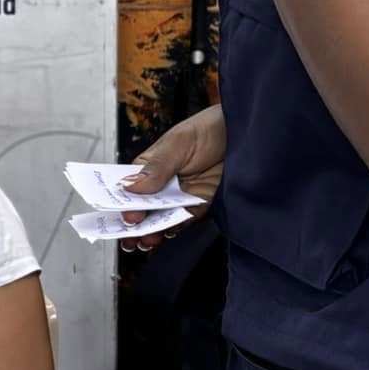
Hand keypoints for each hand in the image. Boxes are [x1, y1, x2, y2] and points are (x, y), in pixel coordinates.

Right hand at [121, 104, 225, 252]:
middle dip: (135, 224)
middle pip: (144, 207)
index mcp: (150, 166)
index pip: (130, 188)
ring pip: (162, 218)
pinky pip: (185, 220)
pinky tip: (167, 234)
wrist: (244, 133)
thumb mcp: (178, 143)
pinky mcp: (200, 204)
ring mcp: (181, 195)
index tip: (124, 214)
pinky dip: (176, 228)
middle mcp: (163, 183)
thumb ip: (156, 168)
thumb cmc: (209, 128)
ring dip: (152, 231)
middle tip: (130, 235)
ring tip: (146, 241)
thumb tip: (129, 186)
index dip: (124, 202)